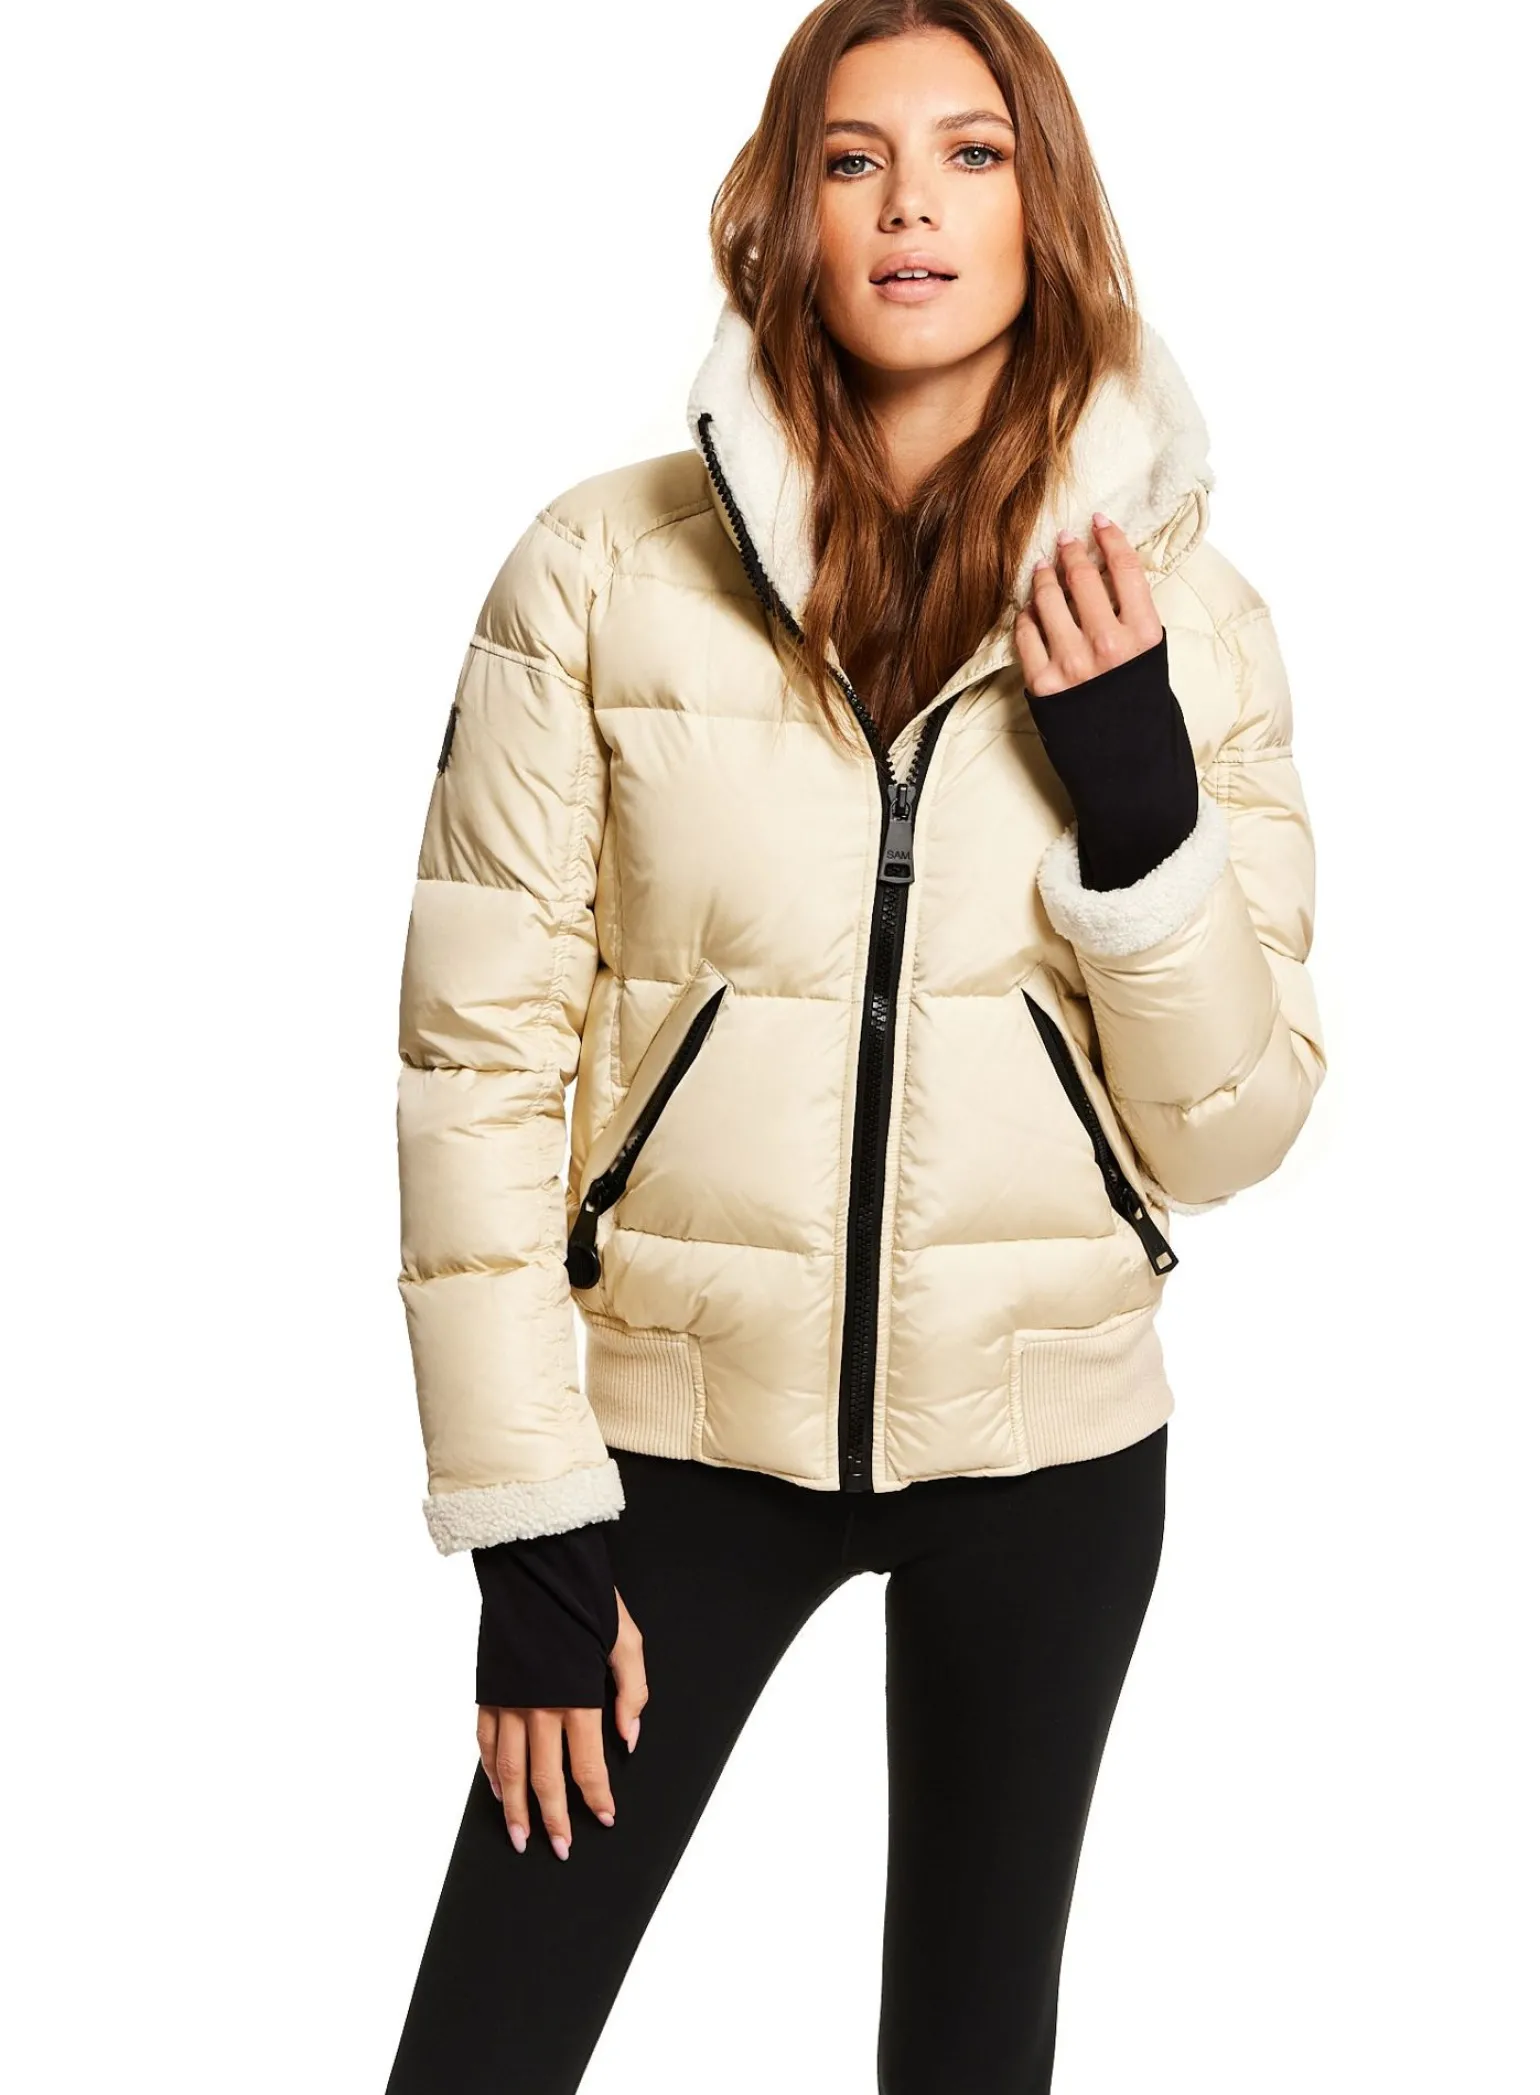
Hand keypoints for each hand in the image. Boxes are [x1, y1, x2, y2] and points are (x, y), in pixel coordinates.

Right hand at [476, 1587, 648, 1858]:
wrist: (536, 1567)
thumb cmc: (585, 1601)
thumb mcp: (627, 1641)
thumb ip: (633, 1692)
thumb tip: (630, 1737)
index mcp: (577, 1697)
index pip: (588, 1765)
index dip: (596, 1797)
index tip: (604, 1819)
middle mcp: (539, 1706)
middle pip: (545, 1779)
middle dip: (553, 1820)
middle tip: (560, 1849)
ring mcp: (509, 1701)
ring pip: (509, 1771)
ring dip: (514, 1809)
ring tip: (520, 1838)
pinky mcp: (488, 1690)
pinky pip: (486, 1742)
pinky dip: (490, 1771)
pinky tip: (498, 1790)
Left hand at [1014, 514, 1162, 695]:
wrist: (1125, 760)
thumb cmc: (1138, 703)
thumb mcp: (1151, 655)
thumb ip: (1133, 615)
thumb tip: (1107, 571)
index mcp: (1143, 635)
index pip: (1125, 568)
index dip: (1110, 537)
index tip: (1098, 522)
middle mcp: (1108, 645)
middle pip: (1083, 578)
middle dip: (1071, 551)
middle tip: (1065, 540)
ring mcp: (1072, 664)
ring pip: (1048, 600)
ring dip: (1044, 578)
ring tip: (1043, 568)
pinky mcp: (1044, 683)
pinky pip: (1026, 634)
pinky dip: (1026, 616)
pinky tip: (1029, 609)